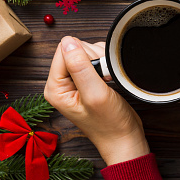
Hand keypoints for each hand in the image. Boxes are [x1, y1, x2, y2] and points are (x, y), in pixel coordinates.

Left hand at [44, 36, 149, 165]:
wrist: (125, 139)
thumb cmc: (110, 124)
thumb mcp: (95, 94)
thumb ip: (80, 67)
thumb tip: (69, 41)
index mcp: (55, 87)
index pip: (64, 50)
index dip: (85, 56)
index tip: (97, 74)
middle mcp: (62, 83)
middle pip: (76, 49)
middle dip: (95, 59)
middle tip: (104, 80)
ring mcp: (75, 82)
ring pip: (88, 53)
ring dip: (103, 62)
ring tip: (107, 81)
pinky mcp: (88, 81)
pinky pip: (96, 61)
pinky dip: (106, 66)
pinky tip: (110, 80)